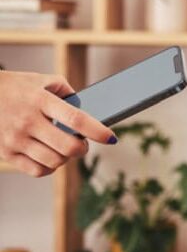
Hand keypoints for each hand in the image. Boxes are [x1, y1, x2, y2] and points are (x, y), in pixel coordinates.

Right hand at [0, 71, 115, 176]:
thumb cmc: (14, 88)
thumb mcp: (40, 81)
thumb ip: (66, 90)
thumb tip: (86, 106)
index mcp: (40, 100)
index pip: (76, 119)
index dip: (97, 131)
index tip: (111, 137)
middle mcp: (28, 121)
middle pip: (68, 146)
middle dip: (83, 148)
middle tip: (83, 144)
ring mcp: (15, 139)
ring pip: (55, 161)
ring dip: (66, 158)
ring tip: (64, 149)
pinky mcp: (6, 153)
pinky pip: (38, 170)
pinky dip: (50, 167)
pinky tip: (50, 156)